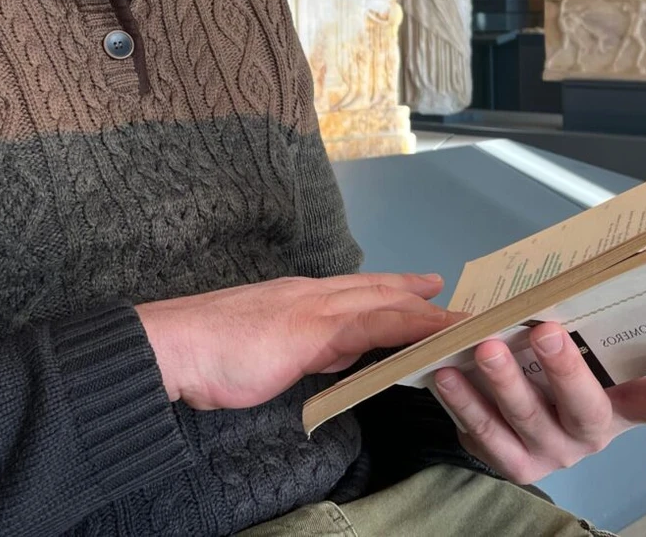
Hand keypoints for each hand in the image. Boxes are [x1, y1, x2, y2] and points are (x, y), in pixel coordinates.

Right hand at [135, 273, 464, 410]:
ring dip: (432, 312)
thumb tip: (327, 357)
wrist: (174, 346)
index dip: (392, 289)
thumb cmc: (205, 355)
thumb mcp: (262, 351)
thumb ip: (299, 349)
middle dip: (422, 295)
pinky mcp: (315, 329)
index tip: (422, 287)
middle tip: (462, 298)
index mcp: (296, 300)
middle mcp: (311, 295)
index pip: (355, 291)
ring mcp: (315, 308)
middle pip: (380, 291)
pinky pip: (379, 324)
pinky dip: (415, 325)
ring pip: (389, 304)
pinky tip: (440, 331)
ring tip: (471, 319)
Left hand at [432, 323, 645, 484]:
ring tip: (485, 350)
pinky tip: (447, 375)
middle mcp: (592, 433)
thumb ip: (586, 320)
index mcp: (623, 404)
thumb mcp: (582, 347)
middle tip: (546, 333)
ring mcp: (552, 451)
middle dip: (566, 371)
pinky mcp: (513, 461)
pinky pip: (486, 435)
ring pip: (529, 420)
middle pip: (587, 411)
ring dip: (505, 384)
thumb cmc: (556, 369)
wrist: (518, 418)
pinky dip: (465, 403)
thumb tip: (582, 263)